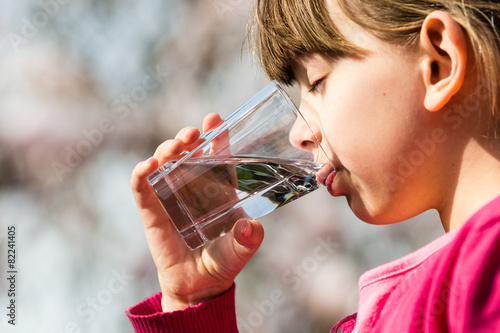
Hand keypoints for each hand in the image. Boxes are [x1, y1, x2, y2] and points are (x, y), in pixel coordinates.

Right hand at [131, 113, 264, 311]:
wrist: (197, 286)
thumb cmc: (222, 262)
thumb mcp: (240, 250)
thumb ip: (248, 240)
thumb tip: (251, 228)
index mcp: (219, 188)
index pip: (217, 155)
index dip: (217, 136)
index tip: (215, 118)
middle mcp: (194, 186)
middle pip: (188, 151)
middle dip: (189, 137)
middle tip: (193, 133)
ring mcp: (170, 195)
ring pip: (165, 161)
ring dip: (167, 149)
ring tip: (175, 147)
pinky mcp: (151, 209)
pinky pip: (142, 186)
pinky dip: (142, 173)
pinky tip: (148, 166)